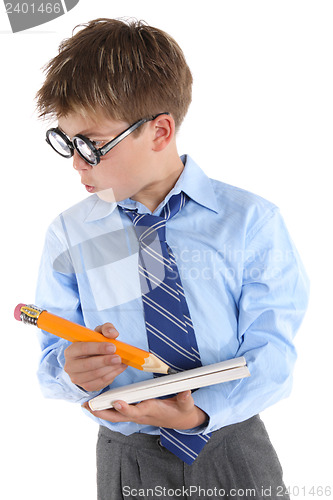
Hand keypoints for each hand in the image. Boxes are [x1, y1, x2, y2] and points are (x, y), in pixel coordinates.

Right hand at [64, 323, 126, 391]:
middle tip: (118, 358)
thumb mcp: (99, 333)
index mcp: (71, 351)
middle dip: (105, 361)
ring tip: (121, 362)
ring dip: (111, 369)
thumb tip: (113, 333)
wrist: (91, 358)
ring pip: (95, 375)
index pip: (83, 348)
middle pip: (88, 364)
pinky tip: (119, 368)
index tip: (112, 347)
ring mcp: (77, 378)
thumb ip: (107, 329)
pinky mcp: (86, 386)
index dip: (99, 348)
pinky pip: (100, 383)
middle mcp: (70, 366)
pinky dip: (112, 375)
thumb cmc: (95, 344)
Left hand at [83, 390, 207, 429]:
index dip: (127, 408)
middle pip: (120, 416)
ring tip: (86, 405)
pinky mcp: (135, 412)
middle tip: (90, 406)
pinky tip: (95, 404)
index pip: (137, 411)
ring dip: (101, 411)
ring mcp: (137, 415)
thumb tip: (186, 392)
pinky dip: (106, 409)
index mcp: (152, 411)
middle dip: (104, 412)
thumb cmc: (181, 411)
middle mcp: (141, 415)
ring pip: (116, 416)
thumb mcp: (186, 405)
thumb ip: (185, 399)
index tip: (117, 402)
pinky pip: (118, 413)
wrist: (181, 420)